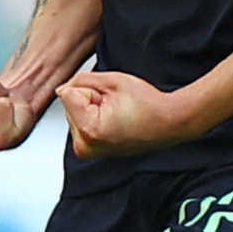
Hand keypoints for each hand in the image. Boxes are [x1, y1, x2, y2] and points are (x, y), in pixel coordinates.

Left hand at [57, 70, 199, 159]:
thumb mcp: (113, 81)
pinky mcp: (91, 150)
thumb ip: (82, 80)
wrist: (169, 123)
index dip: (91, 89)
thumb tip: (63, 88)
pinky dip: (95, 118)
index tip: (111, 98)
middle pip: (69, 105)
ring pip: (75, 113)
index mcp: (89, 131)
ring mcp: (88, 151)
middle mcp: (86, 146)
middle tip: (116, 106)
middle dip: (90, 99)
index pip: (68, 94)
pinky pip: (82, 123)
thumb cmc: (149, 106)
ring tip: (118, 113)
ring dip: (93, 108)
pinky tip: (115, 121)